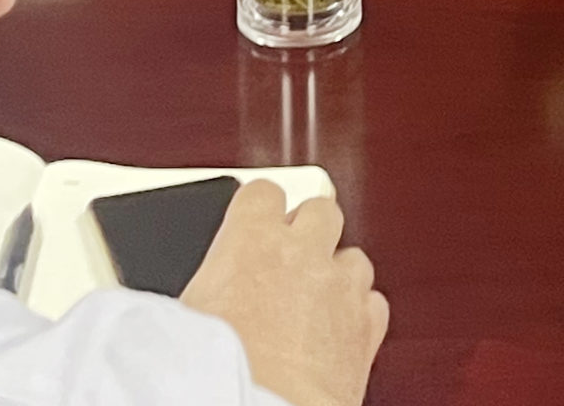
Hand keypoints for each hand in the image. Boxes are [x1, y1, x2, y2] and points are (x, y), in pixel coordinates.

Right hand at [177, 181, 386, 405]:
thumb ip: (209, 284)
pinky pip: (374, 302)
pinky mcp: (367, 327)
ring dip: (337, 273)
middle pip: (321, 210)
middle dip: (310, 230)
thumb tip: (195, 293)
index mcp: (251, 239)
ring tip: (312, 303)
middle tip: (290, 259)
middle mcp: (303, 252)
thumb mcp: (189, 314)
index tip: (256, 221)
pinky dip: (359, 312)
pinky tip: (336, 330)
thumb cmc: (219, 370)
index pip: (263, 192)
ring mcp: (340, 287)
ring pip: (354, 257)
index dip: (260, 208)